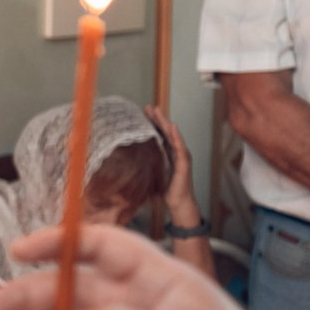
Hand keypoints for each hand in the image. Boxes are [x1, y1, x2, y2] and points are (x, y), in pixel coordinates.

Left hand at [146, 105, 198, 221]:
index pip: (159, 134)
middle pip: (165, 131)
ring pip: (173, 135)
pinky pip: (180, 147)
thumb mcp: (151, 173)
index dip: (152, 123)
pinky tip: (172, 127)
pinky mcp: (184, 162)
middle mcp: (175, 151)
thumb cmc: (165, 189)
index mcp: (166, 153)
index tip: (142, 112)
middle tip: (148, 107)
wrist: (178, 202)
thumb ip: (143, 164)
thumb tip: (125, 160)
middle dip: (157, 118)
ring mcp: (181, 155)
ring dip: (165, 123)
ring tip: (158, 112)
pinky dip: (177, 136)